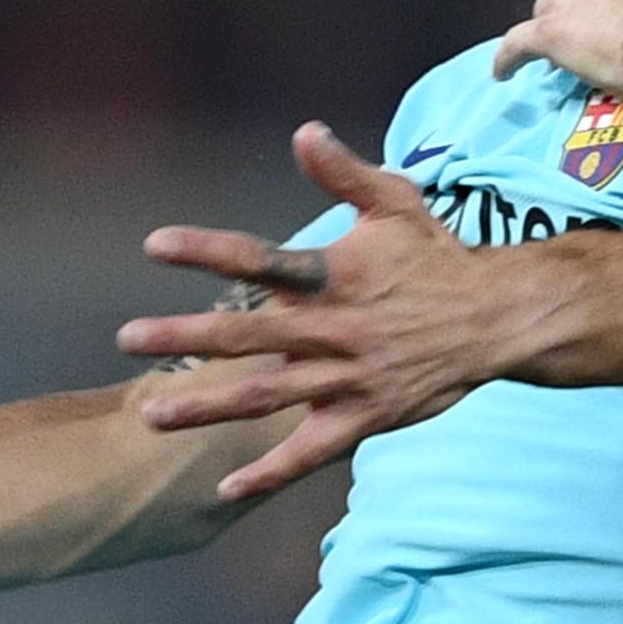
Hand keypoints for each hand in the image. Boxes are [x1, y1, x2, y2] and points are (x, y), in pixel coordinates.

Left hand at [116, 123, 519, 500]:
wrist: (495, 318)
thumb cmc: (434, 254)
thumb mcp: (394, 201)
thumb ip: (343, 172)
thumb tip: (302, 131)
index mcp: (334, 274)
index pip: (260, 258)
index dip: (206, 251)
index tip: (153, 246)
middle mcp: (333, 328)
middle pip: (246, 334)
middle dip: (183, 338)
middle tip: (127, 338)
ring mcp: (346, 378)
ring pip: (265, 396)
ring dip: (207, 406)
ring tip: (151, 414)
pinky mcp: (363, 418)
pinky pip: (310, 453)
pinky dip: (269, 473)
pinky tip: (225, 491)